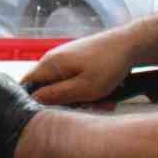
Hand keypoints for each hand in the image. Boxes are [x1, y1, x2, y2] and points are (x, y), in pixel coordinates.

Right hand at [20, 29, 134, 106]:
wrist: (130, 43)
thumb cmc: (109, 64)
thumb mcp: (84, 87)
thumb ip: (57, 95)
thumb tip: (34, 100)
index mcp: (50, 64)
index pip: (27, 86)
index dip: (34, 102)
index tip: (52, 114)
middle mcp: (53, 59)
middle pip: (47, 88)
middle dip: (65, 103)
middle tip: (87, 109)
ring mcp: (65, 59)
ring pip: (64, 86)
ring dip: (80, 98)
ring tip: (103, 102)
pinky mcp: (77, 60)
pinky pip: (75, 80)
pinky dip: (87, 90)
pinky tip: (104, 94)